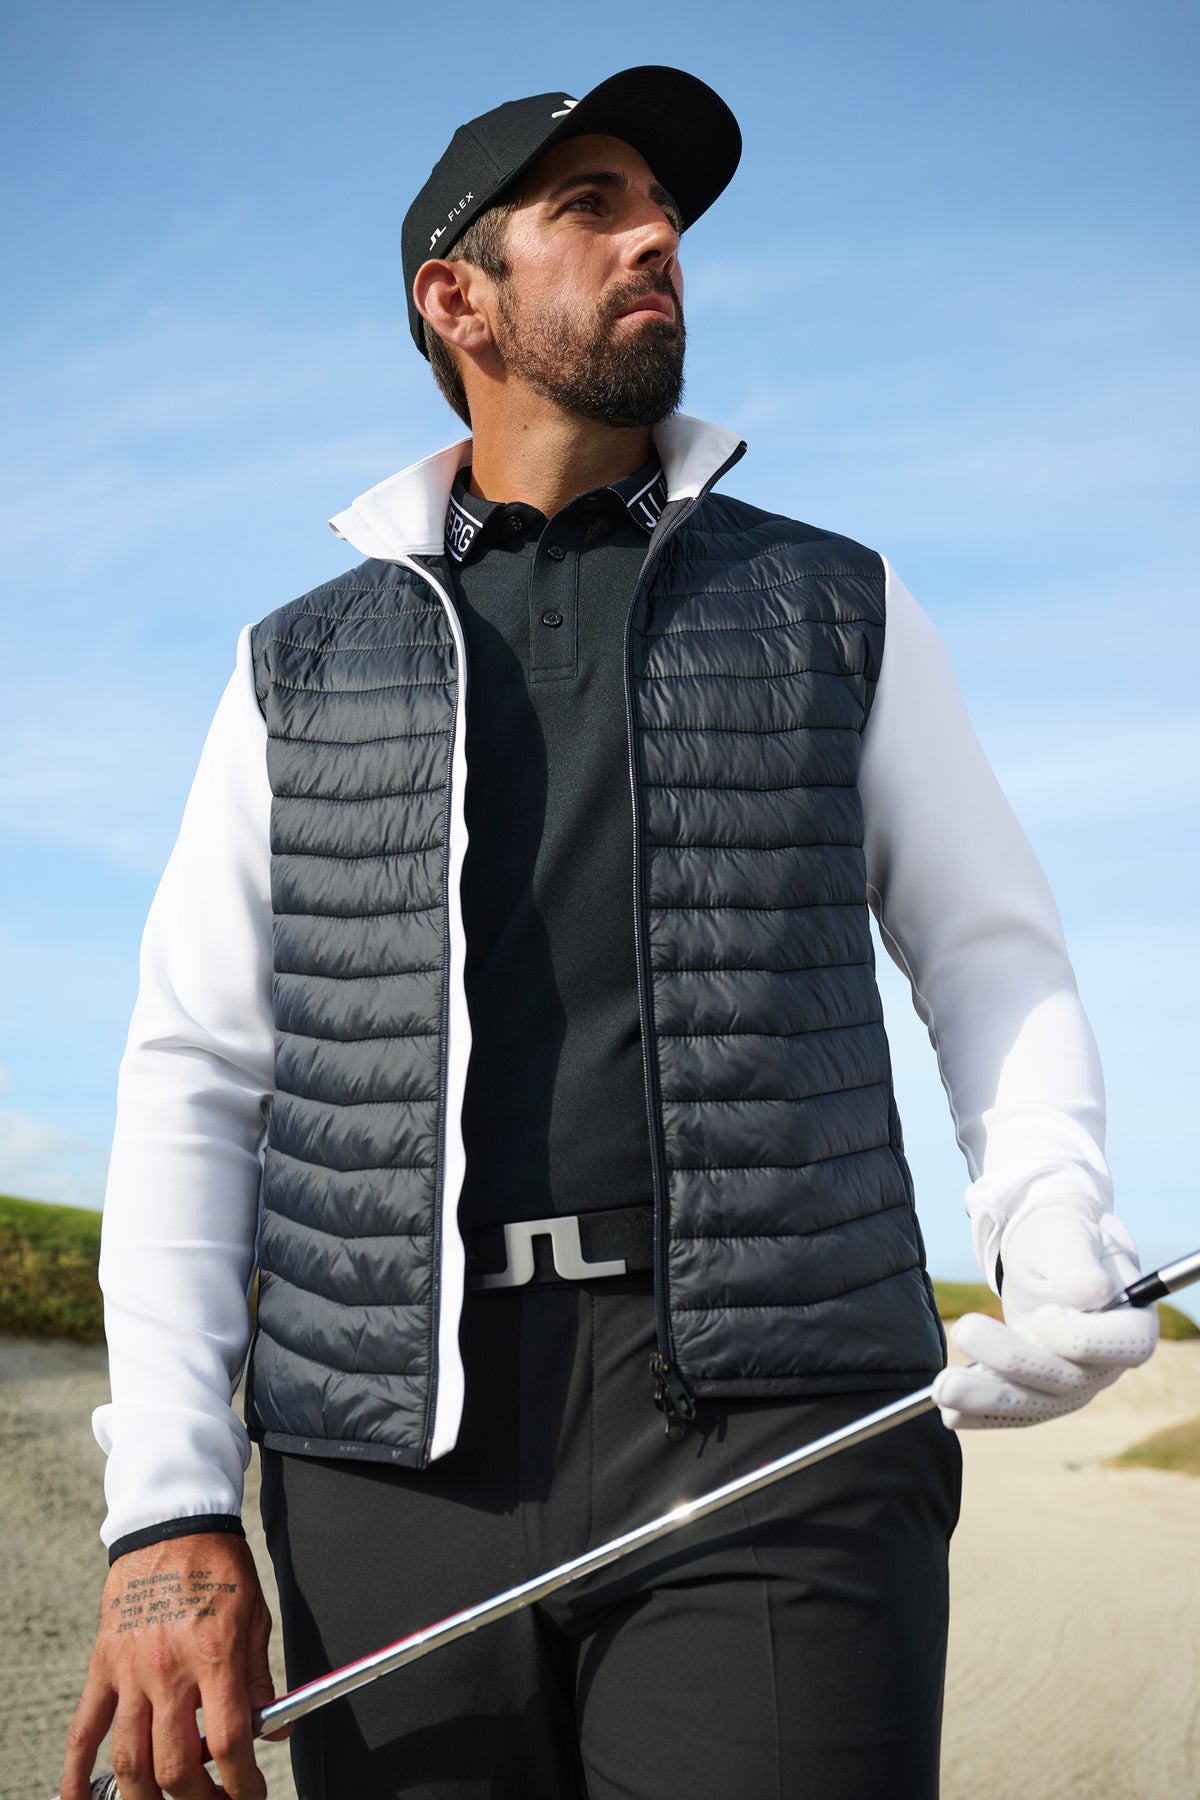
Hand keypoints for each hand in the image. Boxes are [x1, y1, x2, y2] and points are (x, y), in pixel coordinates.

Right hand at [61, 1532, 287, 1799]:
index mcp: (215, 1656)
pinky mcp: (104, 1667)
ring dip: (146, 1798)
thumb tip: (274, 1731)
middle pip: (176, 1766)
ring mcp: (131, 1672)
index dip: (243, 1783)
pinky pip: (85, 1731)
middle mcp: (169, 1670)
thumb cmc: (219, 1567)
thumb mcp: (256, 1617)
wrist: (172, 1525)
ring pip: (130, 1761)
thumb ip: (260, 1679)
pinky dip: (77, 1776)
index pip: (229, 1741)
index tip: (251, 1796)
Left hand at [932, 1202, 1158, 1428]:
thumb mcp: (1067, 1235)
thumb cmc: (1060, 1237)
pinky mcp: (1039, 1392)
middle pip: (1069, 1380)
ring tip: (942, 1390)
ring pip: (1035, 1403)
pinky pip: (1013, 1410)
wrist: (1042, 1252)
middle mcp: (1108, 1363)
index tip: (1041, 1316)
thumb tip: (1090, 1292)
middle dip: (1013, 1363)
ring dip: (986, 1399)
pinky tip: (949, 1414)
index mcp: (1132, 1322)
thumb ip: (1078, 1264)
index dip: (1082, 1339)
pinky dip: (980, 1413)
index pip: (1124, 1345)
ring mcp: (1074, 1384)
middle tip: (963, 1332)